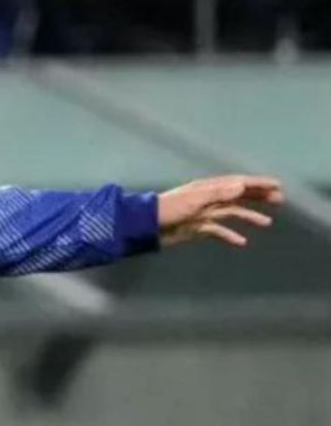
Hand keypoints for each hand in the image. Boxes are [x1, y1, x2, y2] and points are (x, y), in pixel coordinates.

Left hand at [157, 175, 283, 247]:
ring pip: (231, 213)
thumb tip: (241, 186)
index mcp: (207, 188)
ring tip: (267, 223)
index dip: (257, 183)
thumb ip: (218, 193)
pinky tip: (241, 242)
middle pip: (238, 196)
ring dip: (249, 216)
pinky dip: (230, 235)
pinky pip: (218, 231)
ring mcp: (203, 214)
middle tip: (279, 200)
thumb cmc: (168, 209)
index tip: (277, 185)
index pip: (237, 183)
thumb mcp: (194, 199)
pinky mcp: (197, 228)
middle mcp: (208, 198)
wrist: (146, 226)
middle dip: (258, 197)